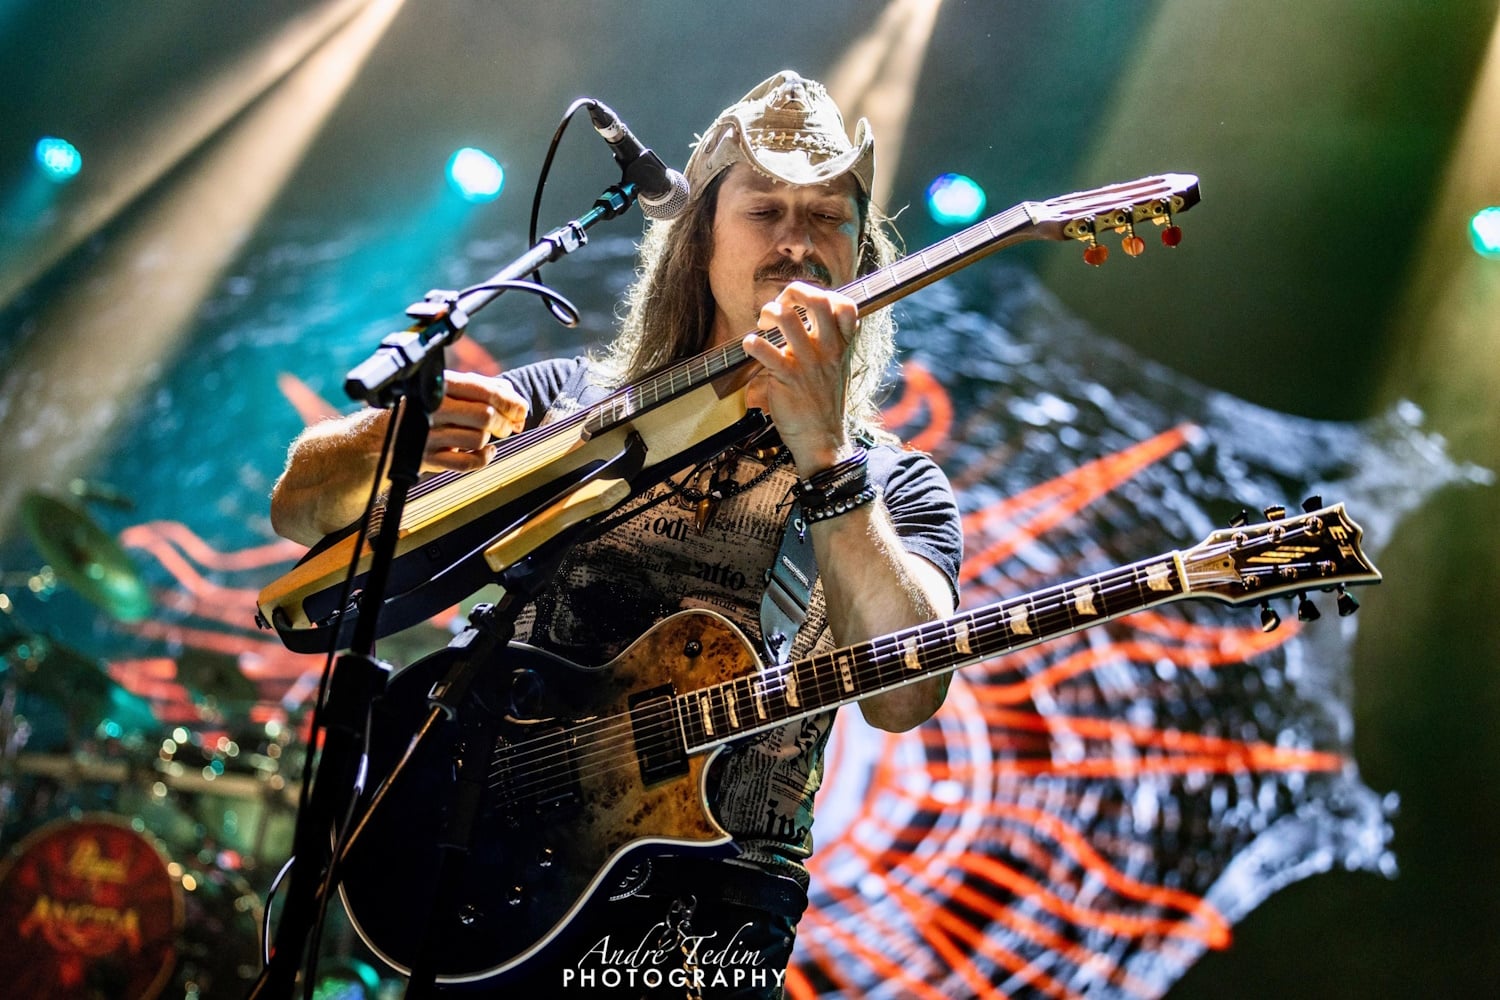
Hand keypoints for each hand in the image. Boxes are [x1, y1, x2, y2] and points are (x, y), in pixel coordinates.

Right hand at [422, 370, 528, 471]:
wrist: (384, 431)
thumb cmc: (425, 406)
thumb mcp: (449, 388)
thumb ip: (483, 387)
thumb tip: (516, 402)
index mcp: (440, 384)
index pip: (484, 390)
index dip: (510, 401)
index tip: (520, 410)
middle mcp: (432, 408)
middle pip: (485, 415)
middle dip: (504, 422)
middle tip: (507, 426)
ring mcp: (428, 434)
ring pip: (479, 438)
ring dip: (490, 439)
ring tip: (486, 435)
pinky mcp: (428, 458)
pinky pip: (468, 463)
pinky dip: (484, 458)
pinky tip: (486, 452)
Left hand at [741, 281, 858, 472]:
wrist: (822, 440)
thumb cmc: (824, 405)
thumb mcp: (837, 370)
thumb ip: (828, 345)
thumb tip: (807, 321)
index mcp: (841, 347)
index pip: (846, 306)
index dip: (825, 294)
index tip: (805, 303)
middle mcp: (828, 350)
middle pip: (819, 301)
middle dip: (794, 292)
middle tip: (780, 305)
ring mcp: (807, 363)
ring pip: (787, 318)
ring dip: (769, 312)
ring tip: (762, 324)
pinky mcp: (787, 378)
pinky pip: (765, 350)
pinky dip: (751, 342)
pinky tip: (749, 346)